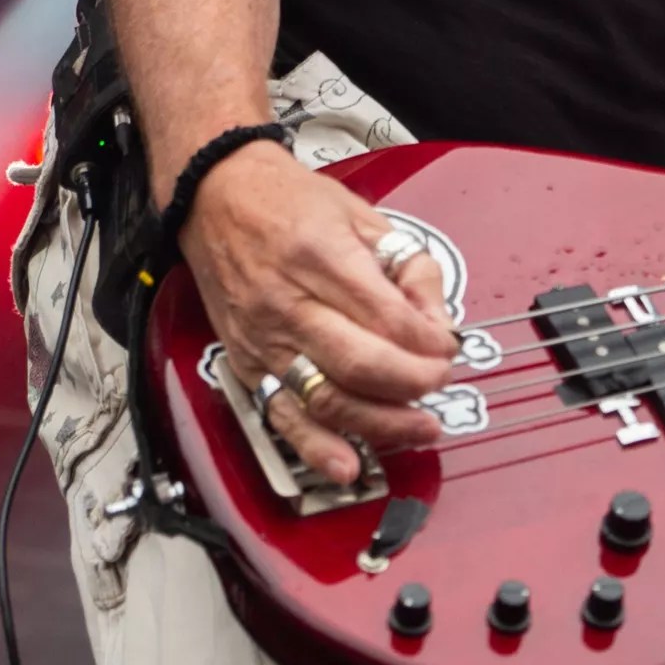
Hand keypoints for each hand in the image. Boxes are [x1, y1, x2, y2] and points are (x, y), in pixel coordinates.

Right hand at [173, 140, 458, 484]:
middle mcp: (289, 302)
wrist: (216, 198)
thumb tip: (439, 321)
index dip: (429, 342)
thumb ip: (409, 267)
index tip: (448, 347)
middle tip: (439, 382)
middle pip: (361, 364)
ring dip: (381, 423)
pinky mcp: (248, 365)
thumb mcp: (362, 214)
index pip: (388, 317)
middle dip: (413, 384)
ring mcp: (265, 339)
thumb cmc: (288, 202)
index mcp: (322, 256)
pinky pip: (283, 417)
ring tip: (420, 428)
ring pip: (327, 399)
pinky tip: (350, 466)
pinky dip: (317, 448)